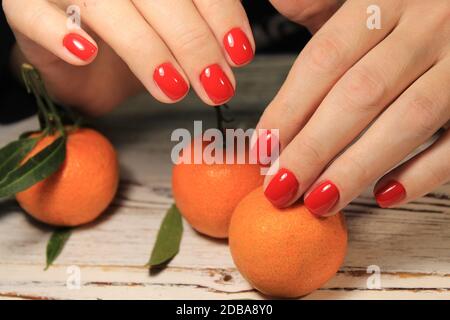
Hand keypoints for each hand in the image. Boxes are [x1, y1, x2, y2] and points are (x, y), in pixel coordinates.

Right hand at [3, 0, 253, 114]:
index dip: (220, 13)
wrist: (77, 52)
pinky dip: (60, 33)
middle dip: (191, 41)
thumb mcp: (173, 29)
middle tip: (217, 85)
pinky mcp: (23, 6)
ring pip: (105, 5)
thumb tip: (237, 52)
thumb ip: (202, 26)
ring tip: (173, 89)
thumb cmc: (131, 38)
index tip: (241, 54)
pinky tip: (86, 54)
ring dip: (143, 47)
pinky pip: (34, 14)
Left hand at [258, 0, 449, 215]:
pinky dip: (423, 173)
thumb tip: (261, 23)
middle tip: (281, 187)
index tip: (263, 149)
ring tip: (318, 201)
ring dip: (356, 168)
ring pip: (408, 120)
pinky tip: (384, 194)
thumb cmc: (408, 9)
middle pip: (360, 94)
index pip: (324, 59)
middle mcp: (427, 25)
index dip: (289, 109)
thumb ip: (317, 7)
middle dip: (313, 148)